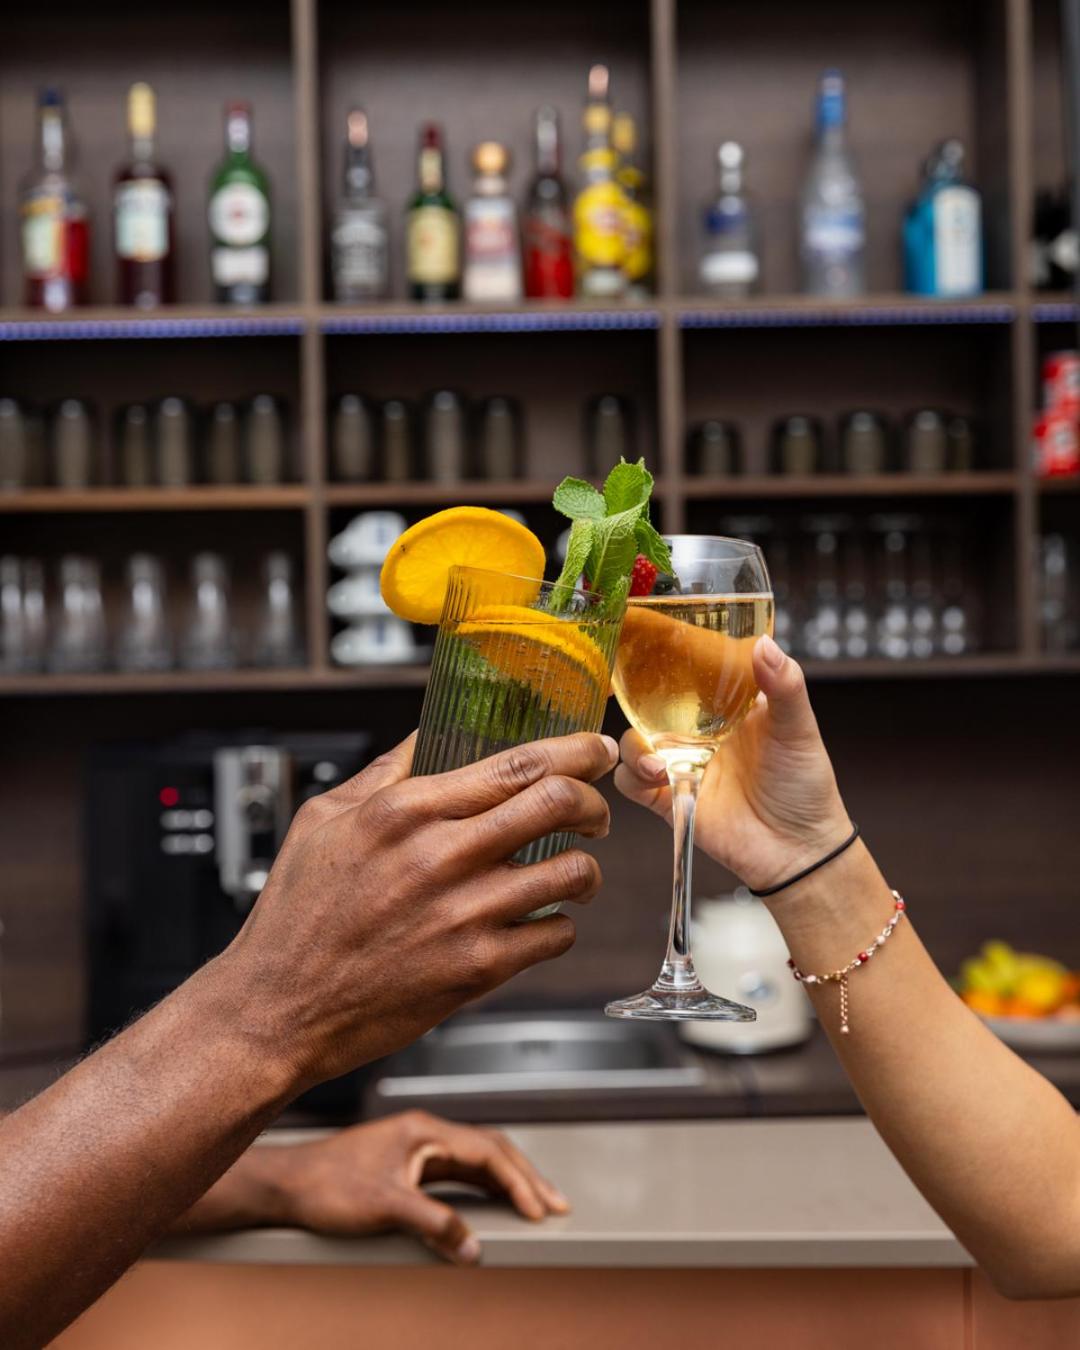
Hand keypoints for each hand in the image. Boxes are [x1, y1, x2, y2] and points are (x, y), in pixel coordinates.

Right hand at [220, 731, 616, 1092]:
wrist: (278, 1008)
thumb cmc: (295, 916)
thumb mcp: (324, 820)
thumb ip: (383, 773)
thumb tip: (426, 737)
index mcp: (406, 810)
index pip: (518, 763)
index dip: (575, 751)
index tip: (595, 750)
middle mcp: (442, 856)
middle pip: (559, 804)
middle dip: (593, 803)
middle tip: (594, 812)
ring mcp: (465, 915)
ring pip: (572, 872)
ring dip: (585, 868)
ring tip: (573, 871)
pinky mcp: (477, 969)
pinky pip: (556, 935)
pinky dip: (559, 924)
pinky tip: (538, 921)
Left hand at [245, 1112, 567, 1264]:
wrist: (288, 1185)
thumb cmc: (327, 1186)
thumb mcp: (384, 1207)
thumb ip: (433, 1224)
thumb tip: (472, 1248)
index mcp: (425, 1130)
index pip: (487, 1150)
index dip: (518, 1180)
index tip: (540, 1207)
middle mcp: (426, 1133)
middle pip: (491, 1149)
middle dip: (526, 1176)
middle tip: (556, 1204)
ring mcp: (420, 1148)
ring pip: (478, 1160)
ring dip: (509, 1180)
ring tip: (538, 1203)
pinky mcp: (410, 1165)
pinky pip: (461, 1172)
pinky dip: (486, 1186)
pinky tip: (497, 1202)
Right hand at [615, 635, 850, 892]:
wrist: (799, 850)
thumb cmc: (805, 786)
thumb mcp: (798, 728)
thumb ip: (784, 686)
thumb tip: (764, 644)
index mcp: (726, 707)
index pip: (688, 673)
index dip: (668, 657)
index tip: (652, 639)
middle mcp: (698, 732)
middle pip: (650, 705)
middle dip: (635, 698)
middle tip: (634, 693)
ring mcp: (681, 764)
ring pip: (635, 742)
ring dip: (635, 745)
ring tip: (658, 758)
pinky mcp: (669, 799)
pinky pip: (632, 782)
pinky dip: (633, 776)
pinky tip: (657, 776)